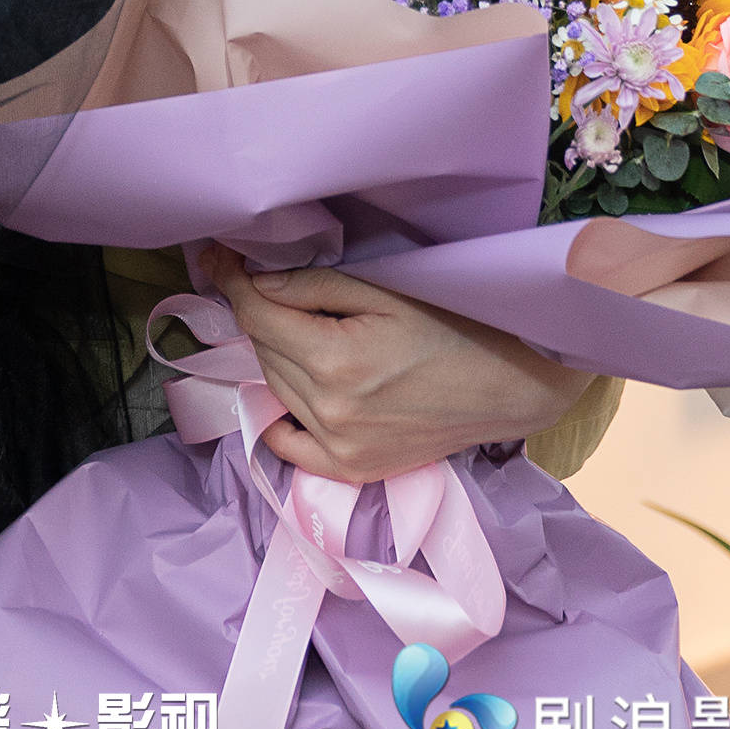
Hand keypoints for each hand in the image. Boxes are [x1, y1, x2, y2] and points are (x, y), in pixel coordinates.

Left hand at [197, 244, 591, 483]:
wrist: (511, 385)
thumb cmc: (456, 327)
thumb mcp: (387, 292)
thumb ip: (315, 288)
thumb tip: (256, 283)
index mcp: (336, 361)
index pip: (259, 315)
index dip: (233, 281)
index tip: (217, 257)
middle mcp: (329, 412)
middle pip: (264, 350)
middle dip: (261, 313)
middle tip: (268, 286)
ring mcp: (339, 449)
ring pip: (275, 388)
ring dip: (276, 355)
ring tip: (300, 329)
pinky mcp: (354, 470)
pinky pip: (291, 446)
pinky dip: (282, 417)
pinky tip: (291, 391)